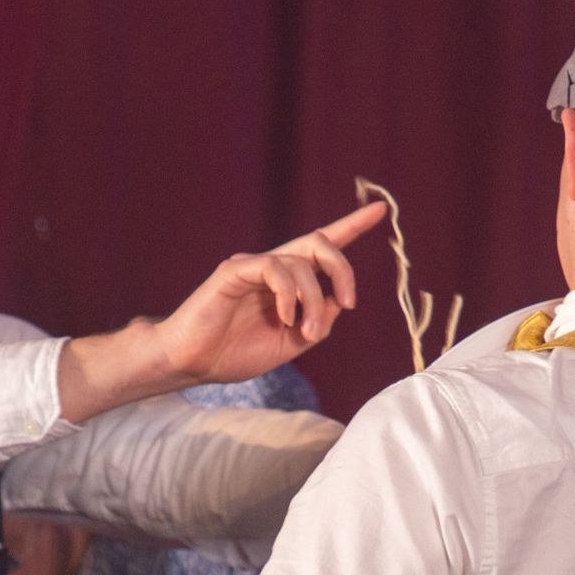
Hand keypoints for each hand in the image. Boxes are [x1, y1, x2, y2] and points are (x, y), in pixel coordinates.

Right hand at [153, 201, 378, 383]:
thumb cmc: (235, 354)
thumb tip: (339, 301)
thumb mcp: (291, 344)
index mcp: (287, 284)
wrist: (194, 364)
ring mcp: (253, 266)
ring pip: (301, 264)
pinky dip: (289, 294)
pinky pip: (274, 268)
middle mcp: (272, 268)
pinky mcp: (234, 271)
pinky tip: (286, 318)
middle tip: (348, 303)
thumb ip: (318, 323)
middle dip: (342, 269)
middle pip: (319, 243)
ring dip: (313, 301)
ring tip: (304, 332)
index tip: (381, 210)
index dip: (352, 226)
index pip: (323, 247)